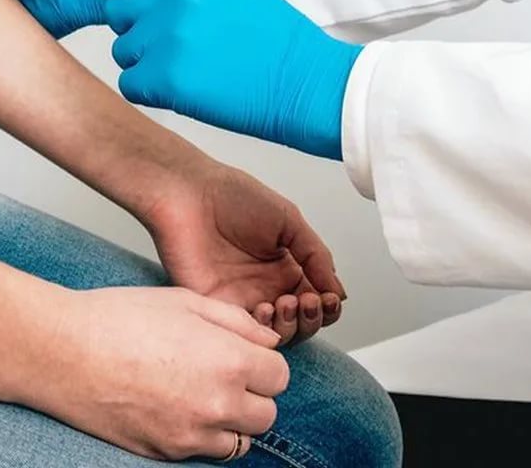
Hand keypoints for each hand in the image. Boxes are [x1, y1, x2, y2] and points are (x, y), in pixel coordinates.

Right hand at [23, 286, 288, 461]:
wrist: (66, 352)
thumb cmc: (120, 318)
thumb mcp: (185, 300)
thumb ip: (237, 321)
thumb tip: (268, 340)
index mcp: (228, 359)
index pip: (279, 376)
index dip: (263, 361)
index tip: (244, 352)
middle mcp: (218, 403)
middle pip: (267, 413)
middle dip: (254, 393)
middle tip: (225, 371)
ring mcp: (192, 434)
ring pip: (241, 442)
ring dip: (233, 420)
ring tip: (202, 392)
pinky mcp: (167, 453)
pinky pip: (206, 454)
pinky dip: (204, 436)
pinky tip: (180, 408)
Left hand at [99, 0, 361, 158]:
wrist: (302, 79)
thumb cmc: (272, 36)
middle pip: (116, 11)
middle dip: (137, 29)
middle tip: (176, 44)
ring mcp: (164, 37)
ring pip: (123, 51)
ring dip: (147, 63)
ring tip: (192, 66)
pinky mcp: (163, 79)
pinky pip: (130, 84)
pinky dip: (152, 92)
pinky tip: (188, 88)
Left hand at [146, 160, 346, 344]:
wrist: (191, 195)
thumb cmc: (234, 197)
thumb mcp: (288, 220)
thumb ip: (316, 256)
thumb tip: (340, 292)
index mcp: (285, 267)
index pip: (316, 300)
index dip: (327, 305)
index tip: (328, 297)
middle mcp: (266, 287)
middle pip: (300, 323)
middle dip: (312, 318)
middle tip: (309, 300)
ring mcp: (243, 300)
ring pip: (277, 335)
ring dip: (291, 326)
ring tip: (287, 302)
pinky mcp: (219, 310)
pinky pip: (246, 336)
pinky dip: (263, 331)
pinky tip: (266, 308)